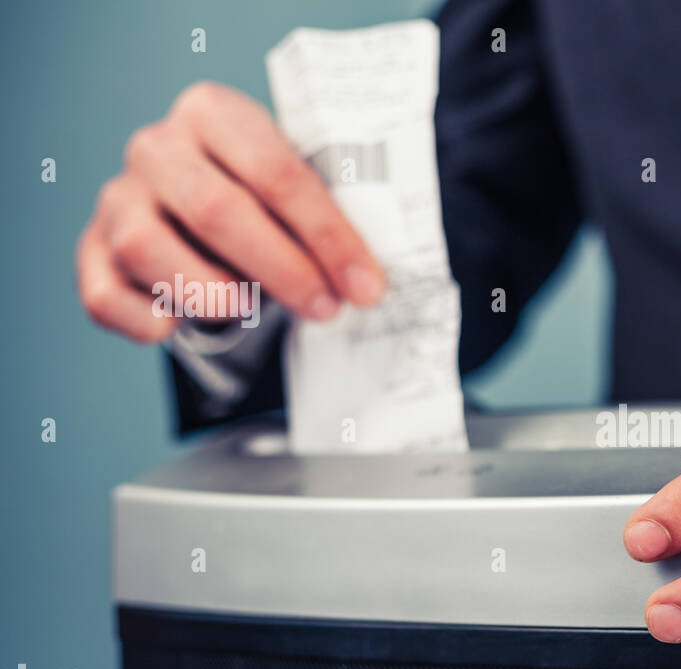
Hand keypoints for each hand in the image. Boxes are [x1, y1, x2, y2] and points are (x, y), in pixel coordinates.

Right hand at [76, 81, 384, 341]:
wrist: (201, 210)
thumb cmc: (263, 200)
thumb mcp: (299, 189)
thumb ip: (329, 216)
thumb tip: (367, 278)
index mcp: (214, 113)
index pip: (277, 174)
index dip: (328, 237)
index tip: (366, 287)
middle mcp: (157, 148)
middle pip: (217, 211)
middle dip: (283, 271)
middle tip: (326, 308)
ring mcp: (118, 198)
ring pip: (148, 249)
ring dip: (214, 294)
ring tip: (252, 308)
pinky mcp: (91, 252)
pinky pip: (107, 298)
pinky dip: (151, 322)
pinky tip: (185, 323)